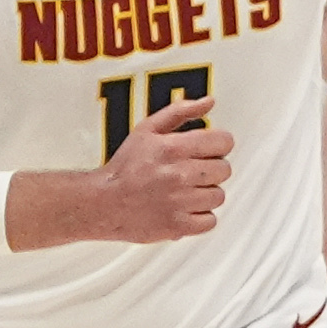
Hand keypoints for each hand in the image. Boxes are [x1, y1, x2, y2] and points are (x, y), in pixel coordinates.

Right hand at [92, 96, 230, 240]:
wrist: (101, 203)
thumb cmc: (125, 167)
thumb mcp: (147, 130)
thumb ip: (180, 112)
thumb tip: (209, 102)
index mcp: (173, 148)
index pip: (224, 142)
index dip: (218, 146)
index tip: (207, 151)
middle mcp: (178, 174)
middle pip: (224, 170)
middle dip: (210, 170)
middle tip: (191, 173)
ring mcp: (179, 202)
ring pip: (218, 196)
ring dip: (206, 194)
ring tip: (185, 192)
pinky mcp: (177, 225)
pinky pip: (210, 221)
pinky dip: (200, 218)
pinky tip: (185, 209)